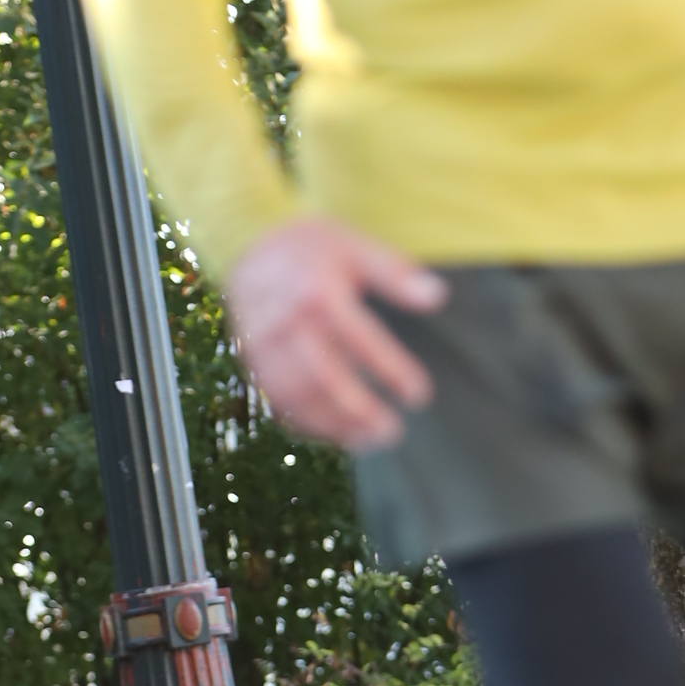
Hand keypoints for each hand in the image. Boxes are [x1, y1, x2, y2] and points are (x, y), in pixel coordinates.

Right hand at [225, 217, 448, 451]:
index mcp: (318, 293)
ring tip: (370, 440)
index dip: (391, 370)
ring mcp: (265, 345)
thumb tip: (437, 295)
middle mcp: (286, 322)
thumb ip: (395, 273)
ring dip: (334, 425)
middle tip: (392, 432)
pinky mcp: (253, 361)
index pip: (361, 340)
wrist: (247, 245)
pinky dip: (306, 423)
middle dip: (359, 411)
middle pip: (324, 378)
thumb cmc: (311, 249)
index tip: (420, 395)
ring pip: (298, 396)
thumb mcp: (354, 246)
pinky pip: (277, 400)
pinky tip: (338, 434)